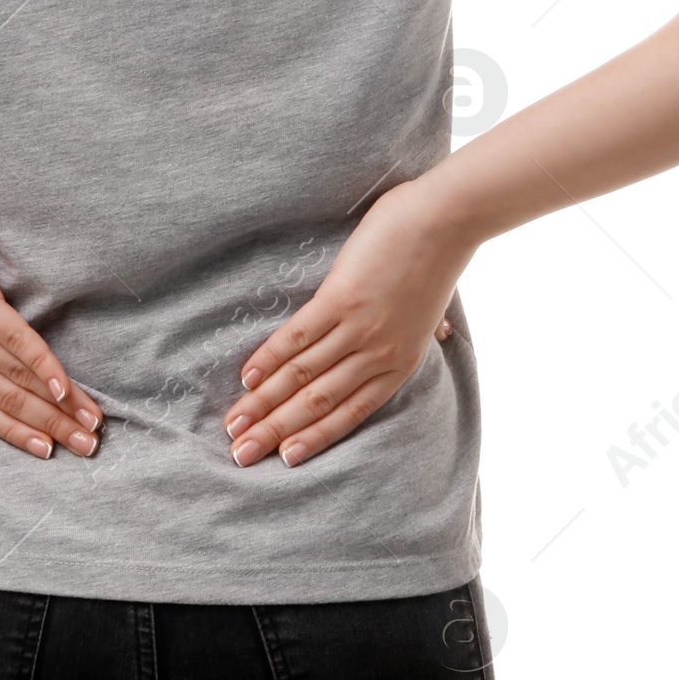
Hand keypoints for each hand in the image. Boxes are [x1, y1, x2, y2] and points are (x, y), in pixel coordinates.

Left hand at [0, 173, 101, 460]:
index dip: (17, 432)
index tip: (50, 450)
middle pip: (7, 401)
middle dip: (51, 428)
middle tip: (88, 447)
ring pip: (17, 378)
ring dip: (58, 405)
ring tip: (91, 422)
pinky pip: (17, 340)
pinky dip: (44, 367)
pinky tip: (66, 387)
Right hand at [222, 175, 472, 468]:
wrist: (444, 220)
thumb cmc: (440, 257)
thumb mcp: (435, 309)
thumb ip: (427, 329)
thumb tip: (441, 336)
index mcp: (400, 364)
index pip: (348, 414)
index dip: (311, 437)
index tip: (281, 458)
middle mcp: (378, 355)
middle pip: (316, 402)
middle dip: (274, 431)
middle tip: (240, 454)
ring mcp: (359, 329)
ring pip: (302, 375)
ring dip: (263, 402)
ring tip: (234, 423)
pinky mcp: (342, 298)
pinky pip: (298, 335)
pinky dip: (270, 358)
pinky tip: (248, 377)